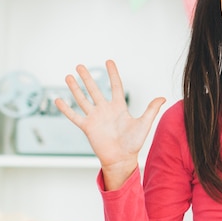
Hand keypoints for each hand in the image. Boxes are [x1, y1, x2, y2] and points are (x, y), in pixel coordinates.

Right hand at [54, 60, 165, 189]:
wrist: (122, 159)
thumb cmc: (134, 143)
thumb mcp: (144, 123)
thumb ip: (151, 110)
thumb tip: (163, 97)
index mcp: (119, 107)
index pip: (115, 86)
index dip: (112, 74)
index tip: (108, 61)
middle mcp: (105, 110)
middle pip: (94, 90)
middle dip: (87, 78)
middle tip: (80, 66)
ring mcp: (95, 118)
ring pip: (82, 99)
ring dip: (75, 88)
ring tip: (68, 76)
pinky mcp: (87, 127)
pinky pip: (74, 116)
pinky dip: (66, 109)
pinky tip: (58, 99)